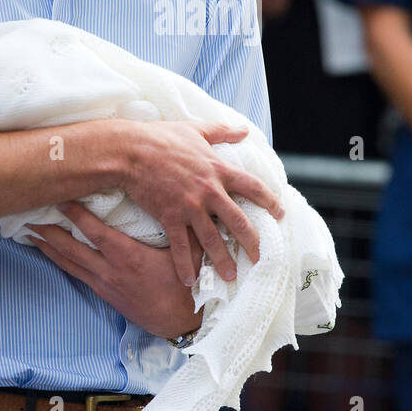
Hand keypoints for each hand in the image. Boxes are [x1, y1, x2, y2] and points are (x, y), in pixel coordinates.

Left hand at [27, 201, 203, 339]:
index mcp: (129, 257)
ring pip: (68, 262)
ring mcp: (104, 283)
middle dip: (48, 231)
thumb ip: (187, 231)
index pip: (96, 232)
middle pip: (71, 248)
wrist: (177, 322)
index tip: (61, 199)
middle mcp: (110, 270)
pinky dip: (59, 261)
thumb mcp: (189, 255)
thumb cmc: (185, 286)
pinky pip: (75, 273)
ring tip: (28, 232)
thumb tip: (191, 205)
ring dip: (47, 247)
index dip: (76, 216)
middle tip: (27, 215)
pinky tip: (49, 253)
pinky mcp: (103, 293)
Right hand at [120, 120, 283, 285]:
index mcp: (218, 169)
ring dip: (223, 261)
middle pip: (238, 222)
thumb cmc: (162, 137)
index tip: (280, 214)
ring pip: (213, 240)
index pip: (253, 187)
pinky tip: (189, 281)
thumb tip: (244, 129)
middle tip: (260, 257)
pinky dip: (185, 266)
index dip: (269, 201)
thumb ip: (222, 132)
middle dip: (252, 242)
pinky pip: (181, 247)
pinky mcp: (170, 217)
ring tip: (231, 277)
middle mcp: (210, 191)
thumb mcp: (196, 129)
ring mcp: (190, 207)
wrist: (131, 151)